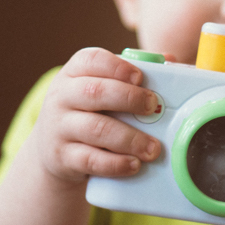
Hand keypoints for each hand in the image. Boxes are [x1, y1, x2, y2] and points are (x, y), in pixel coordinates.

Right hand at [32, 47, 161, 186]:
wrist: (54, 148)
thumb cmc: (91, 109)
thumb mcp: (103, 87)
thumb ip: (133, 74)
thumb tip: (170, 60)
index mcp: (74, 72)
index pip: (91, 60)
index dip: (117, 67)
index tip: (140, 77)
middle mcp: (62, 96)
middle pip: (95, 92)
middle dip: (129, 99)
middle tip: (152, 108)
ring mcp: (59, 127)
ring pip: (96, 129)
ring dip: (129, 138)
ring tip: (153, 147)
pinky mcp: (61, 156)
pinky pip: (90, 159)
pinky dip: (115, 163)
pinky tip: (134, 164)